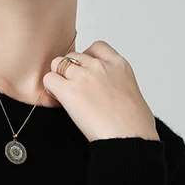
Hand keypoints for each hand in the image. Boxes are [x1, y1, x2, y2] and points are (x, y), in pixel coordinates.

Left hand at [43, 41, 159, 142]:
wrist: (129, 137)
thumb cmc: (135, 125)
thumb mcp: (132, 93)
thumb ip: (117, 85)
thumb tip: (109, 94)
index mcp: (119, 65)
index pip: (96, 47)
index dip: (86, 59)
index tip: (86, 73)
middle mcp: (100, 66)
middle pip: (73, 56)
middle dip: (70, 71)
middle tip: (73, 89)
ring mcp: (83, 76)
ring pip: (58, 64)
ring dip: (58, 78)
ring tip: (64, 96)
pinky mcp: (69, 91)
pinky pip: (49, 80)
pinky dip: (50, 89)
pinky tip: (58, 101)